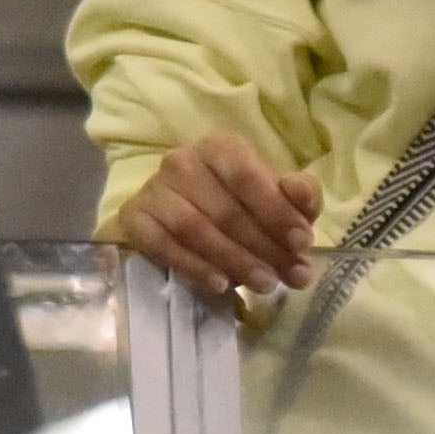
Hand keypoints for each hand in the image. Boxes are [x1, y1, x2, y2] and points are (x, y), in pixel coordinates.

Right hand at [114, 127, 319, 305]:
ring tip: (263, 285)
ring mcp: (153, 189)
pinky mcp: (133, 217)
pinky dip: (193, 266)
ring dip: (233, 261)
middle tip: (290, 276)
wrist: (190, 216)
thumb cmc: (243, 204)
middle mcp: (181, 161)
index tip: (302, 243)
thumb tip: (299, 192)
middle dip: (263, 247)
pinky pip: (161, 244)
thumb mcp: (280, 197)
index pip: (246, 177)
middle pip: (224, 210)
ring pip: (194, 229)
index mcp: (220, 148)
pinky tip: (219, 284)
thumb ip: (300, 194)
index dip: (276, 211)